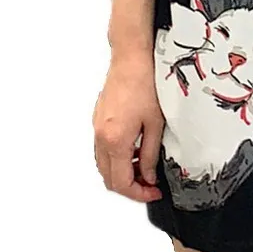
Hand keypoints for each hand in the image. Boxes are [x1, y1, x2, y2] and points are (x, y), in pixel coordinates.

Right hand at [93, 51, 163, 201]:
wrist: (131, 58)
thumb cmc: (145, 84)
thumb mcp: (156, 123)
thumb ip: (150, 154)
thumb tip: (148, 176)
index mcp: (115, 141)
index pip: (121, 183)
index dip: (138, 193)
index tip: (153, 191)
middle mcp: (100, 137)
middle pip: (108, 178)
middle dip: (129, 186)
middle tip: (149, 184)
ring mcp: (96, 127)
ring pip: (103, 164)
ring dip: (121, 171)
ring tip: (144, 167)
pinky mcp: (97, 119)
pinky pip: (102, 148)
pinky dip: (116, 157)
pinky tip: (134, 149)